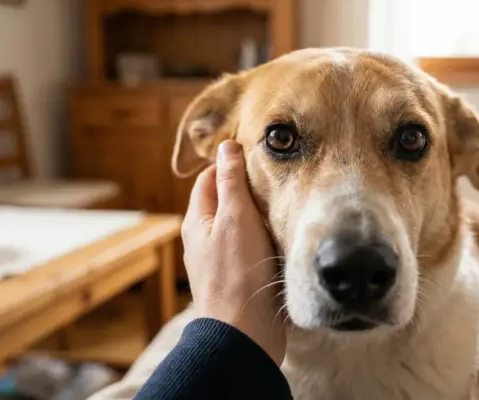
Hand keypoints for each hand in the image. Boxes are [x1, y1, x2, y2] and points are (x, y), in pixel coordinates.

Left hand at [181, 140, 285, 365]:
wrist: (243, 331)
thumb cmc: (237, 273)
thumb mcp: (235, 217)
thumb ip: (231, 182)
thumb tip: (226, 146)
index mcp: (197, 221)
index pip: (210, 178)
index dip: (231, 164)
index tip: (258, 157)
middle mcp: (204, 240)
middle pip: (224, 201)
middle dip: (247, 189)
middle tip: (275, 180)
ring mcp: (220, 260)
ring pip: (238, 225)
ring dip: (257, 215)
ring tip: (281, 207)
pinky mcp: (237, 278)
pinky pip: (248, 248)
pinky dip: (262, 238)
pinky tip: (280, 240)